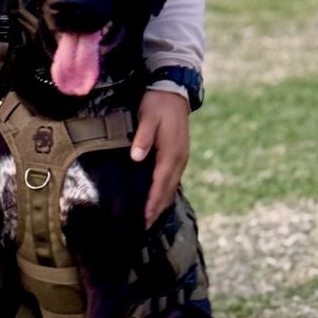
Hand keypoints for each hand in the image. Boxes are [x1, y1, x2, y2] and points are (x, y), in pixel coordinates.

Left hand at [130, 88, 190, 225]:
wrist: (174, 90)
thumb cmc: (158, 103)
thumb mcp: (148, 117)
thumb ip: (143, 138)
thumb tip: (136, 157)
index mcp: (171, 152)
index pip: (160, 183)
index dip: (152, 202)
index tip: (144, 218)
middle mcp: (179, 158)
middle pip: (168, 189)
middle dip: (157, 209)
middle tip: (144, 227)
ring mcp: (181, 157)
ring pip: (171, 185)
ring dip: (162, 202)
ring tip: (151, 218)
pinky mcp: (179, 154)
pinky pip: (172, 178)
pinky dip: (165, 191)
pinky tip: (158, 197)